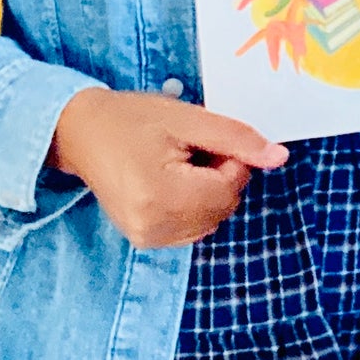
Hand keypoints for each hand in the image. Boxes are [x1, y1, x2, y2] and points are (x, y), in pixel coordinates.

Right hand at [47, 88, 288, 248]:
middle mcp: (153, 228)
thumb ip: (237, 139)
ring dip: (208, 193)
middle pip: (223, 208)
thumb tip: (279, 157)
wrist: (80, 132)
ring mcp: (146, 238)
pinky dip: (195, 205)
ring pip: (211, 220)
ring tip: (177, 165)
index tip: (206, 141)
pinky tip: (171, 182)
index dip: (231, 161)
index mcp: (161, 197)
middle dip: (220, 178)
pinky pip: (192, 228)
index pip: (230, 190)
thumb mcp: (189, 119)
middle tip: (190, 151)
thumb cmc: (133, 119)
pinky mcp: (144, 240)